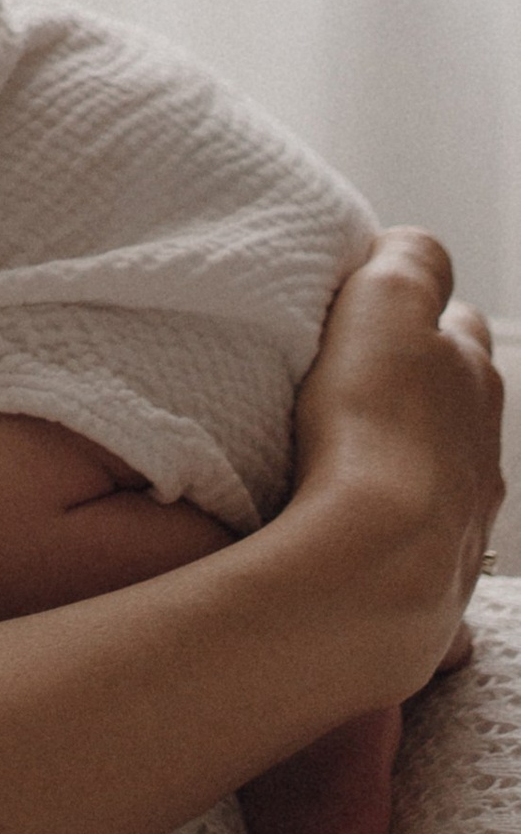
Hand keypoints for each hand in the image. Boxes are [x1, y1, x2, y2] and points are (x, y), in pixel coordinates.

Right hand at [284, 232, 502, 689]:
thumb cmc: (375, 427)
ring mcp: (464, 520)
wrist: (378, 563)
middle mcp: (483, 448)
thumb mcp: (386, 303)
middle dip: (421, 390)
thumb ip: (408, 262)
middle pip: (459, 402)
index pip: (457, 323)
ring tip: (351, 462)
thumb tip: (411, 249)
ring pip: (447, 475)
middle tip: (356, 387)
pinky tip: (360, 535)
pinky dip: (401, 535)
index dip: (415, 313)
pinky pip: (426, 551)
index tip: (365, 317)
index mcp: (474, 377)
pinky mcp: (437, 585)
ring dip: (411, 463)